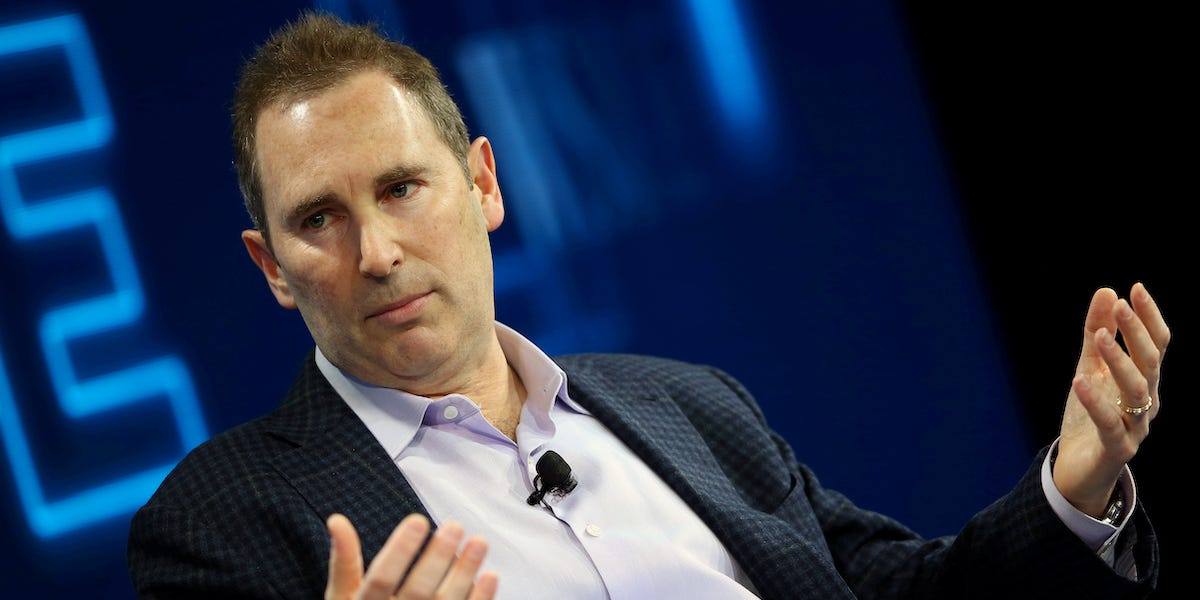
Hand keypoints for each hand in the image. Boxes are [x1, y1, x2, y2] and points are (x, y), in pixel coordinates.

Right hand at [325, 513, 497, 599]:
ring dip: (465, 573)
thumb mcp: (342, 595)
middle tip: (454, 526)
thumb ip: (344, 560)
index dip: (400, 549)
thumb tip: (337, 520)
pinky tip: (489, 575)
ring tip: (478, 542)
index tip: (418, 520)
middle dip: (437, 557)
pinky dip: (479, 598)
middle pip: (418, 591)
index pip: (381, 578)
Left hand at [1055, 282, 1168, 516]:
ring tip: (1101, 337)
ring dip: (1119, 362)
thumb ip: (1097, 334)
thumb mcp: (1089, 369)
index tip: (1135, 289)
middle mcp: (1147, 403)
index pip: (1156, 346)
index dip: (1148, 318)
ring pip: (1136, 391)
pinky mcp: (1117, 449)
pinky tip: (1079, 381)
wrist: (1079, 469)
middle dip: (1137, 333)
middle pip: (1150, 363)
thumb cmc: (1089, 416)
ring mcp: (1136, 427)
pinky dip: (1096, 402)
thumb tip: (1106, 292)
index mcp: (1144, 382)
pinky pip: (1109, 424)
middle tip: (1120, 305)